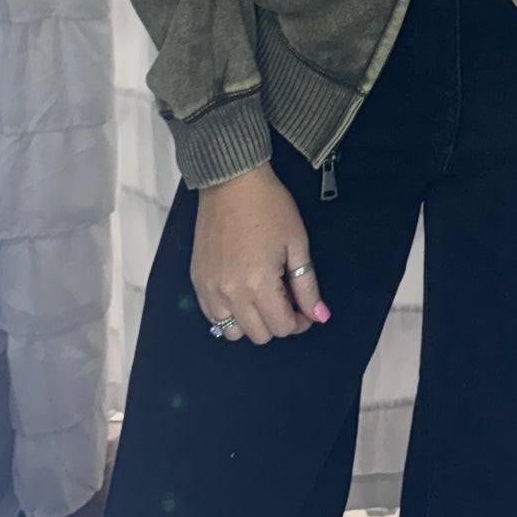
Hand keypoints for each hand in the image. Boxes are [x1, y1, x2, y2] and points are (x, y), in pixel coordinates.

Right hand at [192, 162, 330, 343]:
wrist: (231, 181)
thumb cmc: (269, 206)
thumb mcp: (297, 244)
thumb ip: (307, 286)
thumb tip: (319, 316)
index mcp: (258, 284)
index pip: (282, 327)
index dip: (299, 321)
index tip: (305, 307)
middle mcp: (230, 293)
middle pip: (259, 335)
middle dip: (278, 322)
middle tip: (287, 298)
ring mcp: (209, 289)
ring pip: (232, 331)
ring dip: (251, 321)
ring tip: (262, 295)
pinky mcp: (197, 280)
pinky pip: (212, 316)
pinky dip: (229, 313)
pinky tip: (241, 291)